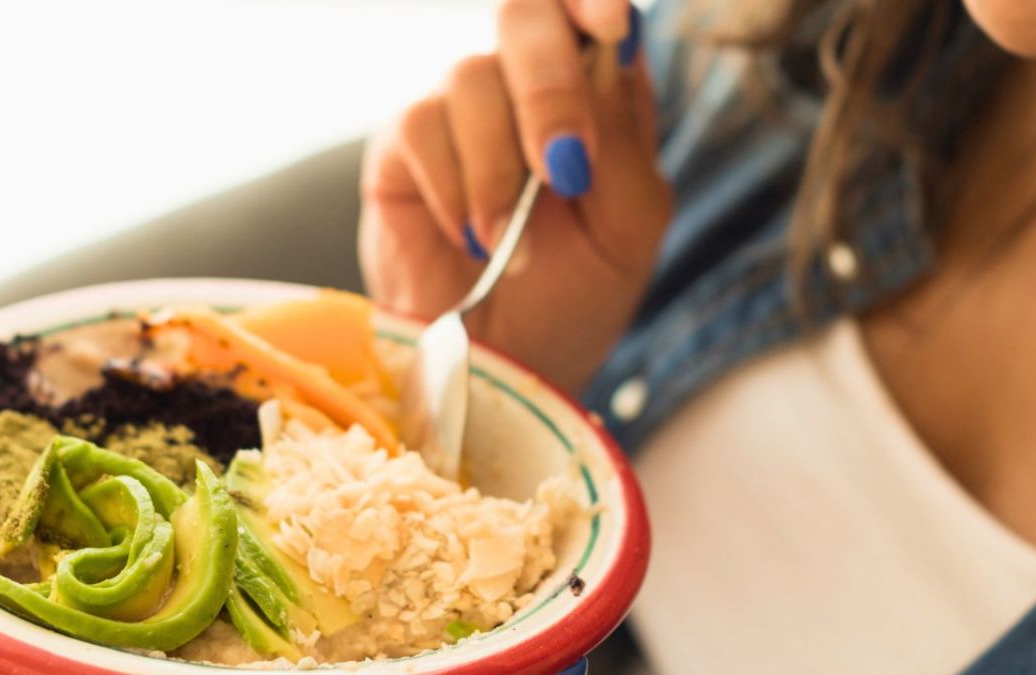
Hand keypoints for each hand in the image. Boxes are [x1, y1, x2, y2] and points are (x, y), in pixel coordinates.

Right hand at [360, 0, 671, 392]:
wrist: (506, 367)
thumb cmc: (575, 298)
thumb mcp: (629, 230)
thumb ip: (627, 144)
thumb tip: (606, 58)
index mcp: (597, 93)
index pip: (590, 7)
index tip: (609, 24)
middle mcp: (526, 85)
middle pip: (525, 13)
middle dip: (549, 88)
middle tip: (563, 170)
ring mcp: (463, 112)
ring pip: (470, 76)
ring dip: (499, 171)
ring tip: (512, 245)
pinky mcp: (406, 147)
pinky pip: (421, 126)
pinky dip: (455, 189)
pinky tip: (471, 239)